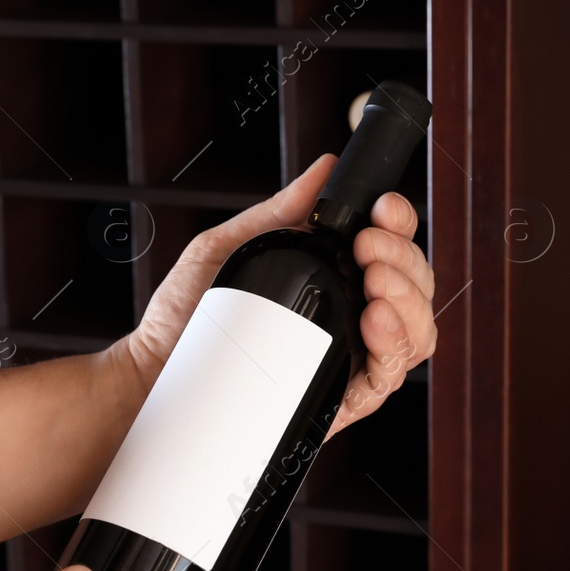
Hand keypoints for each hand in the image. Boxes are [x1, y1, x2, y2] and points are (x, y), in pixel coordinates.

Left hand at [119, 154, 434, 439]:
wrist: (154, 371)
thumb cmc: (188, 316)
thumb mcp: (231, 246)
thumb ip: (279, 211)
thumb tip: (324, 168)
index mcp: (334, 280)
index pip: (391, 252)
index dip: (400, 227)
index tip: (382, 211)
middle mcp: (350, 320)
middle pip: (413, 290)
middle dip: (404, 261)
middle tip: (368, 249)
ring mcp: (349, 361)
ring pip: (415, 335)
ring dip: (408, 302)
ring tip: (375, 283)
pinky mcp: (338, 402)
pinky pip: (387, 380)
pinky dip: (394, 348)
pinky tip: (375, 323)